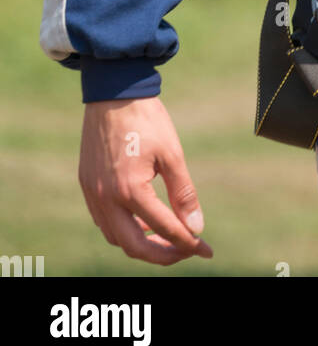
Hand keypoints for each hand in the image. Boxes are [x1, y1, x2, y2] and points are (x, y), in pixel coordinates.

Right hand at [79, 95, 213, 264]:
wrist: (114, 91)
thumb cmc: (146, 119)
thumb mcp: (171, 153)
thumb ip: (183, 193)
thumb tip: (196, 227)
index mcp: (130, 190)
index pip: (163, 228)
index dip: (187, 242)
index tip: (204, 247)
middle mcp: (106, 198)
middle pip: (134, 246)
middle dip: (162, 254)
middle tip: (185, 250)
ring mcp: (92, 193)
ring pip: (115, 237)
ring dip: (140, 243)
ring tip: (165, 235)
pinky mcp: (86, 184)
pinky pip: (103, 220)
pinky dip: (123, 228)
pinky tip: (141, 219)